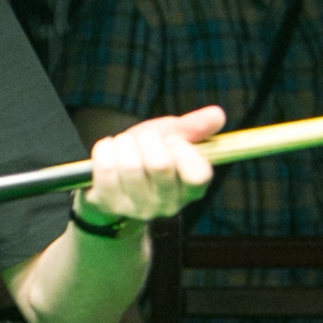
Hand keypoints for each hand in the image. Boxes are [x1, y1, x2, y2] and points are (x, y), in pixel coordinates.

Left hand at [82, 107, 225, 224]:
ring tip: (125, 145)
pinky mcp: (110, 205)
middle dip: (148, 139)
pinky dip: (104, 149)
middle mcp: (168, 204)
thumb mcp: (172, 137)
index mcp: (191, 189)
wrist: (114, 180)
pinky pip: (106, 168)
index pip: (198, 175)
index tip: (172, 140)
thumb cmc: (147, 155)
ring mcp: (138, 207)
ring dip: (124, 143)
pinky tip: (109, 150)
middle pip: (160, 164)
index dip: (183, 150)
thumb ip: (194, 127)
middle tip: (144, 139)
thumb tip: (218, 114)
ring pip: (130, 165)